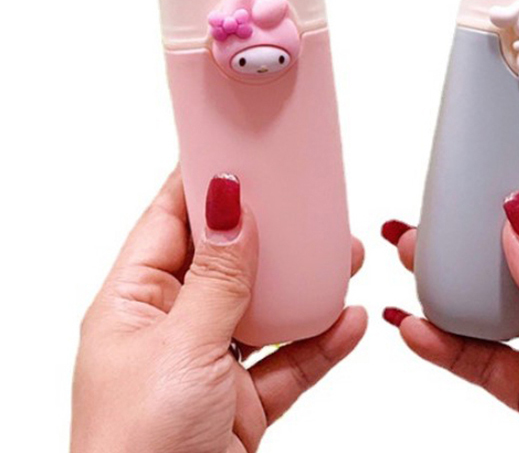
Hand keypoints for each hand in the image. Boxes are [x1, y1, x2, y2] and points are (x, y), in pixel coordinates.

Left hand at [71, 169, 366, 452]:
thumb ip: (217, 277)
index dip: (206, 181)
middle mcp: (171, 329)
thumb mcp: (181, 349)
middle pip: (228, 260)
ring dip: (307, 285)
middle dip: (272, 232)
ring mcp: (209, 367)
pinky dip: (322, 341)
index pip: (172, 221)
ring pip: (266, 309)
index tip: (244, 149)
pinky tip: (350, 321)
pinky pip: (290, 361)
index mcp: (133, 305)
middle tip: (309, 198)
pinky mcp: (243, 404)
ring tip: (344, 254)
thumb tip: (229, 204)